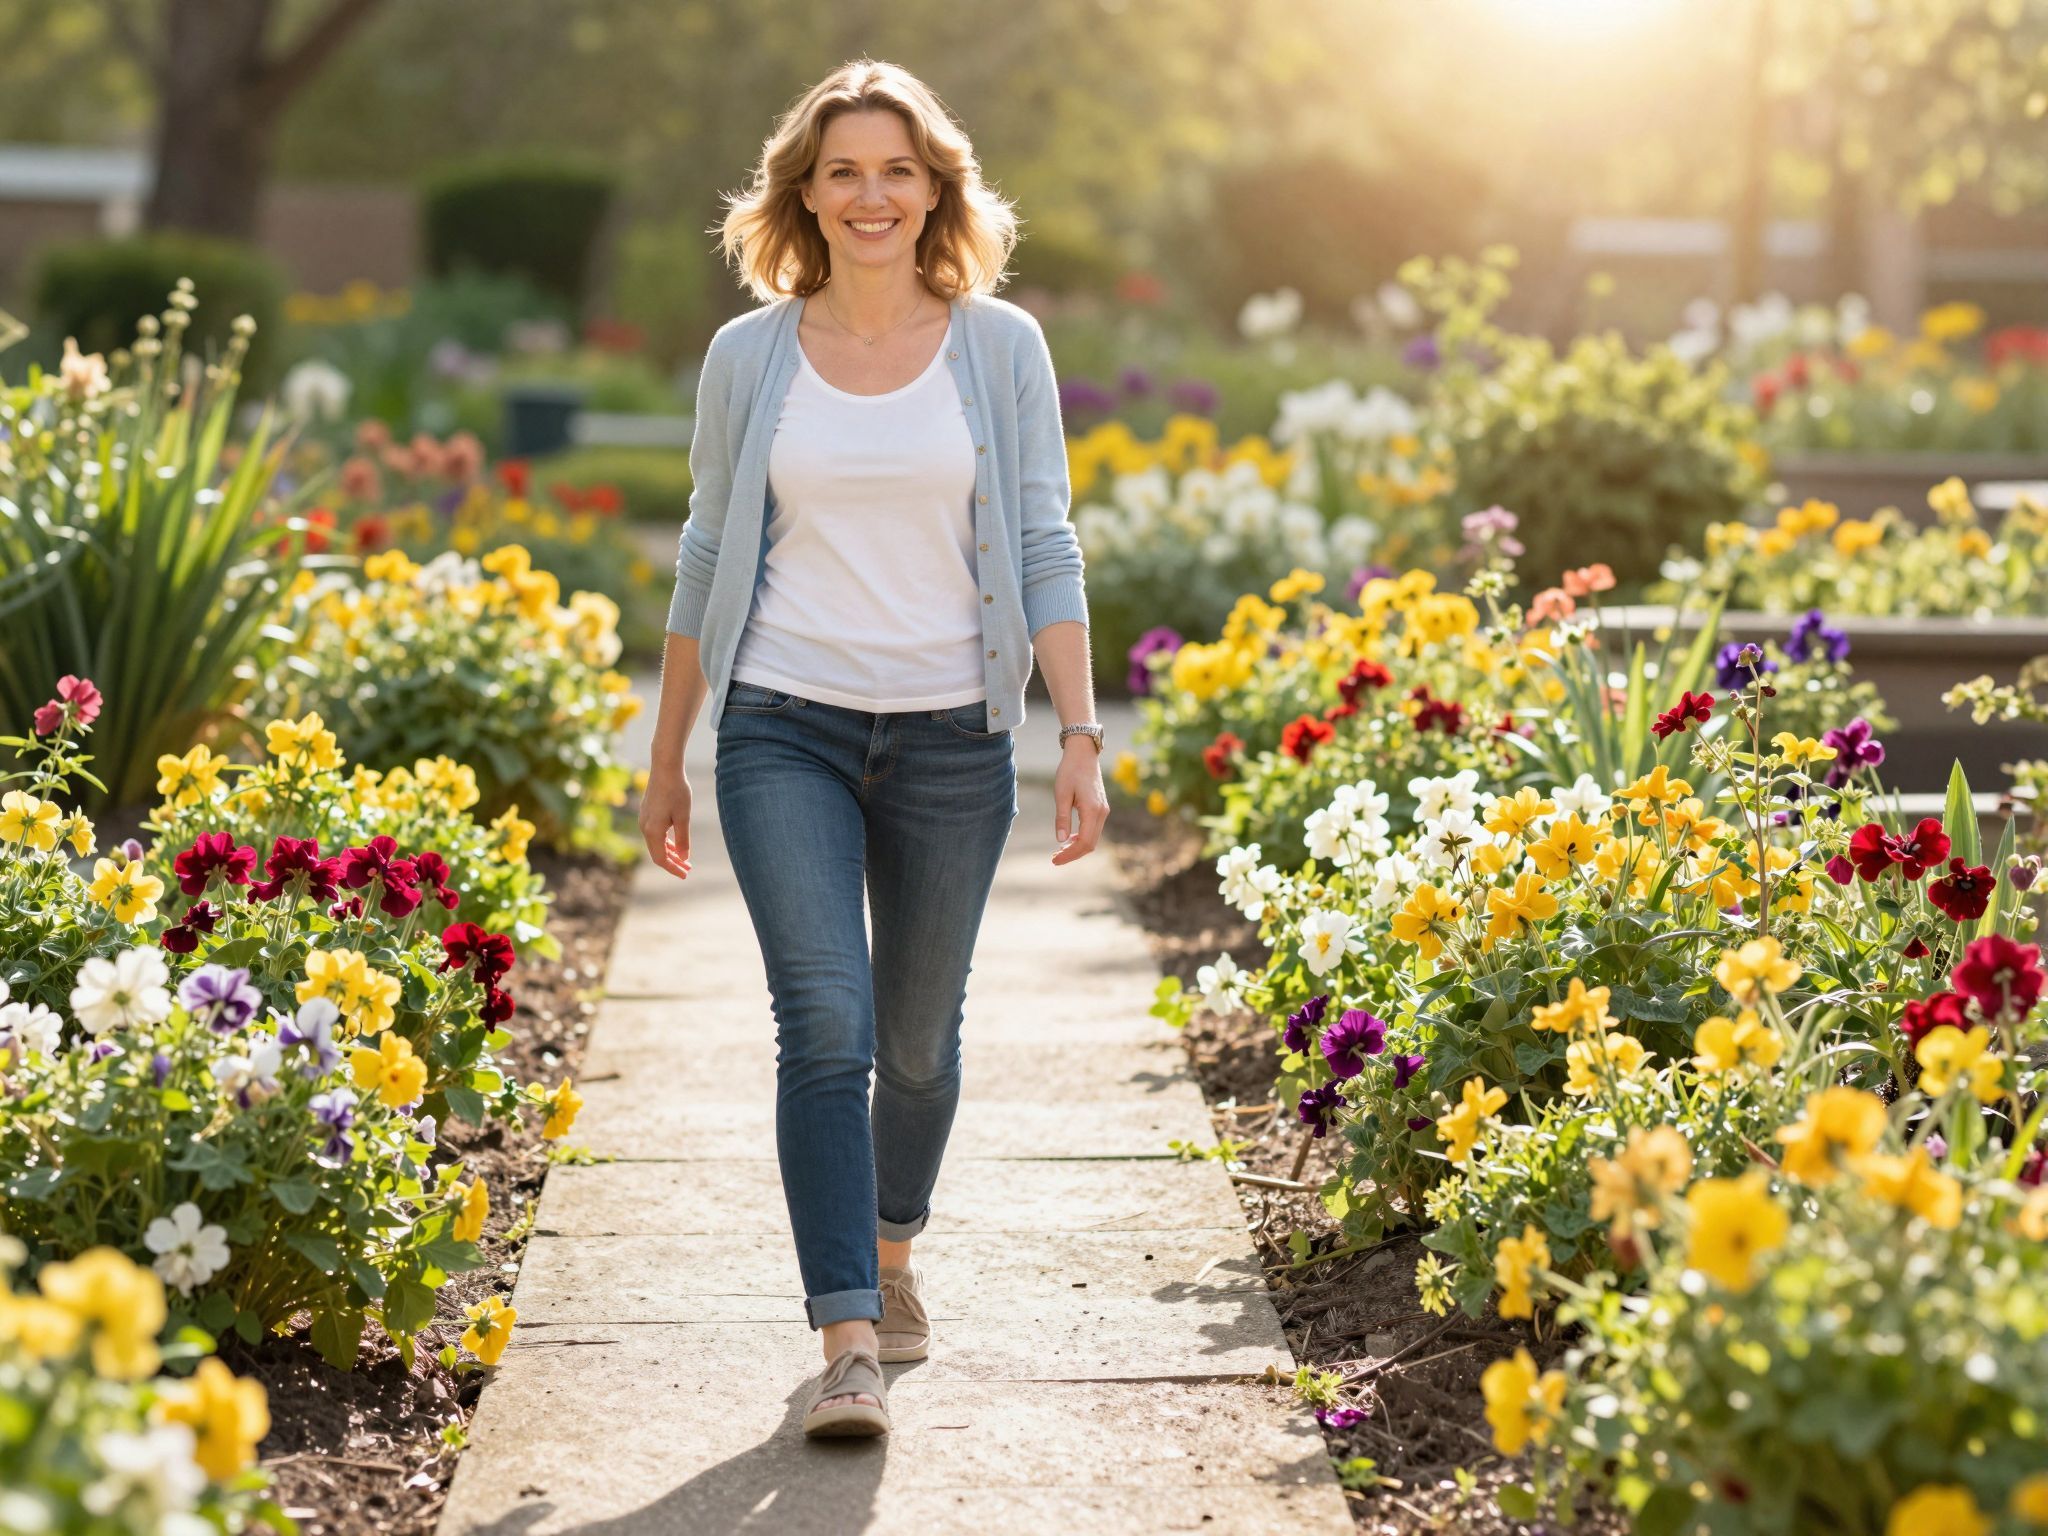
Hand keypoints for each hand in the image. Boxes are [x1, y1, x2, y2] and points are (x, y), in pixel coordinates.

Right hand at [639, 764, 693, 879]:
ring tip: (684, 858)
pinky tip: (676, 842)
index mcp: (652, 831)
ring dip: (670, 852)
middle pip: (657, 852)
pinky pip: (655, 833)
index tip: (685, 875)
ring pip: (656, 843)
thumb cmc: (677, 792)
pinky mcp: (647, 812)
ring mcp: (644, 819)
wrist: (665, 768)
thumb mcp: (683, 818)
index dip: (673, 868)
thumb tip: (684, 859)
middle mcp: (644, 827)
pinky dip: (665, 841)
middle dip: (672, 862)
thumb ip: (683, 840)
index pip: (660, 858)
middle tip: (688, 869)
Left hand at [1051, 742, 1109, 864]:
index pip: (1083, 842)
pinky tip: (1069, 838)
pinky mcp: (1101, 808)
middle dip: (1073, 854)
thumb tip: (1060, 840)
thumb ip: (1062, 817)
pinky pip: (1093, 829)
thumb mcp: (1061, 794)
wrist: (1083, 754)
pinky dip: (1082, 838)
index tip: (1054, 860)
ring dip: (1077, 847)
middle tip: (1054, 859)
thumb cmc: (1070, 771)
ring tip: (1059, 851)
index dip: (1069, 854)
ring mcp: (1103, 811)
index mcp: (1092, 810)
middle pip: (1090, 844)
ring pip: (1093, 838)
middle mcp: (1101, 813)